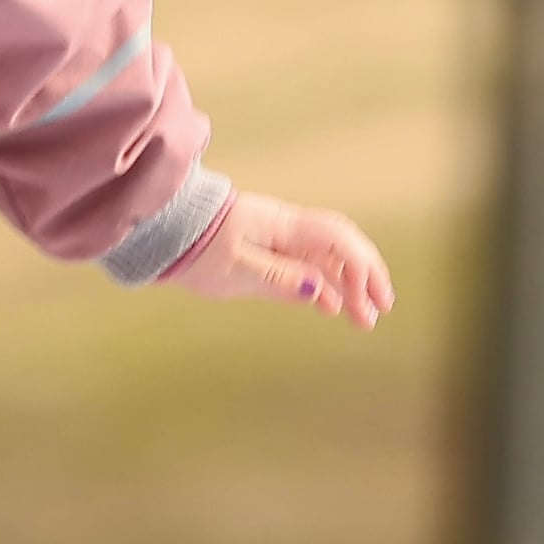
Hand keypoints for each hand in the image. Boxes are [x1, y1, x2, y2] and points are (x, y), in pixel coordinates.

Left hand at [166, 187, 392, 329]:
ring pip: (326, 257)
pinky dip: (323, 284)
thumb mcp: (233, 268)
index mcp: (283, 226)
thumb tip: (318, 289)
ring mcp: (279, 238)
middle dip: (364, 276)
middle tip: (379, 310)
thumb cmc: (194, 246)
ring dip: (347, 285)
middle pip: (341, 246)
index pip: (337, 240)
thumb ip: (277, 278)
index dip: (360, 268)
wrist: (163, 228)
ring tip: (362, 317)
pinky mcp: (267, 249)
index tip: (370, 300)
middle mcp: (287, 228)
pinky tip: (331, 306)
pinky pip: (305, 263)